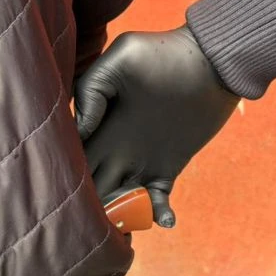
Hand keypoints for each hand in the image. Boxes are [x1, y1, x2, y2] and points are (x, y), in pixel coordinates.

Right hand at [75, 26, 239, 227]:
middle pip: (92, 187)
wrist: (212, 63)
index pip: (73, 158)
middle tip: (93, 219)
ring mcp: (141, 160)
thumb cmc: (164, 53)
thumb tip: (79, 131)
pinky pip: (157, 201)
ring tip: (127, 222)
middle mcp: (115, 148)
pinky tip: (166, 219)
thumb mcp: (122, 59)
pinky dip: (158, 215)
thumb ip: (91, 89)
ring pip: (120, 201)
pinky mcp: (169, 168)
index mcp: (98, 126)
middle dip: (90, 206)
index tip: (64, 191)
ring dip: (120, 218)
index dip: (67, 176)